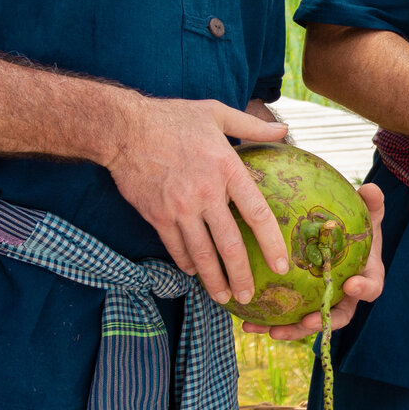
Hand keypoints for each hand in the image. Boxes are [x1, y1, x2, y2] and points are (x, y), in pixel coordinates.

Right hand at [100, 95, 289, 304]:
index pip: (257, 214)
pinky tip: (195, 272)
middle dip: (242, 275)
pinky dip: (187, 263)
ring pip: (202, 253)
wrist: (124, 128)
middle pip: (230, 244)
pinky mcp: (157, 215)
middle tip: (249, 296)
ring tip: (224, 297)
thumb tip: (284, 130)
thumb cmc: (173, 118)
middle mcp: (207, 193)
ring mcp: (180, 208)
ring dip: (214, 280)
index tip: (281, 265)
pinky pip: (176, 247)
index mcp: (227, 168)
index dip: (272, 243)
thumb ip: (252, 126)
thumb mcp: (216, 112)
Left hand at [243, 184, 386, 339]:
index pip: (371, 287)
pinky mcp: (303, 306)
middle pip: (338, 316)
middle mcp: (346, 297)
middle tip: (307, 322)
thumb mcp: (368, 213)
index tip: (350, 285)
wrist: (343, 238)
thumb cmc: (359, 226)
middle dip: (322, 322)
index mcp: (366, 276)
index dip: (364, 289)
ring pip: (309, 323)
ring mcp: (324, 304)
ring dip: (290, 330)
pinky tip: (247, 323)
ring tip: (269, 331)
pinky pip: (288, 317)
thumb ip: (372, 203)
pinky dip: (269, 322)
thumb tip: (372, 190)